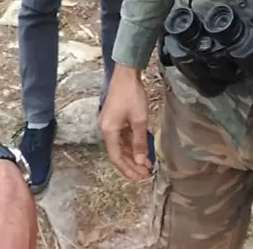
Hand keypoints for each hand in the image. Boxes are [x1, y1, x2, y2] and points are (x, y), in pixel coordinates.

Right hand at [99, 64, 150, 180]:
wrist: (126, 74)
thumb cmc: (131, 95)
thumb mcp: (139, 120)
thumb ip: (140, 143)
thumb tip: (141, 162)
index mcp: (108, 131)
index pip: (116, 157)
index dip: (128, 169)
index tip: (140, 177)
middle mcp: (106, 129)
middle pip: (117, 153)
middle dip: (131, 164)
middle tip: (145, 173)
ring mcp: (110, 124)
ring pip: (120, 145)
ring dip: (133, 155)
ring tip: (146, 164)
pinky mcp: (115, 119)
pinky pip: (122, 137)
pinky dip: (132, 144)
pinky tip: (142, 149)